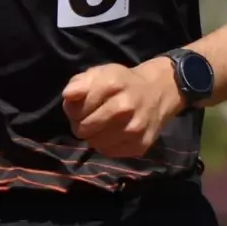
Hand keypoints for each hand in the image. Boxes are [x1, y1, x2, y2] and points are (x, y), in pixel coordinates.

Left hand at [61, 59, 182, 158]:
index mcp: (111, 84)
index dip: (72, 110)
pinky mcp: (140, 145)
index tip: (81, 107)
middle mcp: (124, 107)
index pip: (75, 109)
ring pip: (95, 143)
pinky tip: (114, 133)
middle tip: (90, 118)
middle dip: (81, 124)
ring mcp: (134, 128)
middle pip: (84, 128)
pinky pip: (109, 152)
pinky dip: (107, 145)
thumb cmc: (123, 82)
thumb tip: (68, 95)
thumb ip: (80, 82)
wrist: (159, 91)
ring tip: (102, 126)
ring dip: (94, 136)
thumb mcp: (101, 73)